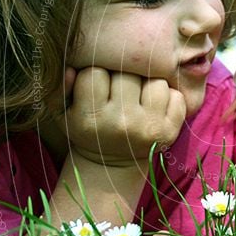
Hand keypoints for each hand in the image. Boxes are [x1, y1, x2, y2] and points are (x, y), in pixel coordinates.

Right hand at [61, 67, 186, 166]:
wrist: (111, 165)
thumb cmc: (86, 130)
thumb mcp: (63, 114)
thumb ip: (59, 90)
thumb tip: (69, 69)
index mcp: (90, 118)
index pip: (94, 72)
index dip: (95, 75)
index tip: (96, 88)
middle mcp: (122, 123)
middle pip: (127, 73)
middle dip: (122, 77)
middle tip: (118, 91)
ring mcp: (149, 128)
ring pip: (155, 81)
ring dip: (147, 84)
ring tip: (136, 98)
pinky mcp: (170, 132)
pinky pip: (176, 95)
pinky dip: (167, 97)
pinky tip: (153, 107)